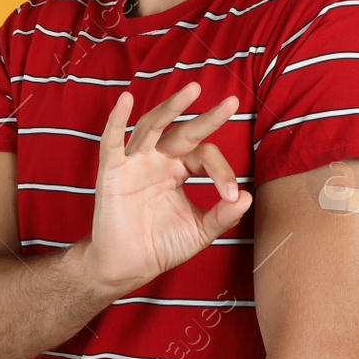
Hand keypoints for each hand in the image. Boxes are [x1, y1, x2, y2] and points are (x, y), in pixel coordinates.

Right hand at [82, 82, 254, 295]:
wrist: (127, 269)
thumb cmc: (160, 246)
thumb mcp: (199, 231)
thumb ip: (223, 216)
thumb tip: (247, 197)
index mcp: (178, 170)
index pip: (204, 155)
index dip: (222, 172)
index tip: (231, 196)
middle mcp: (157, 160)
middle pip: (184, 131)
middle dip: (207, 117)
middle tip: (232, 102)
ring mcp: (134, 163)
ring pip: (152, 127)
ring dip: (171, 107)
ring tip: (193, 89)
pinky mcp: (111, 173)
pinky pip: (112, 143)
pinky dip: (116, 121)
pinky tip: (125, 100)